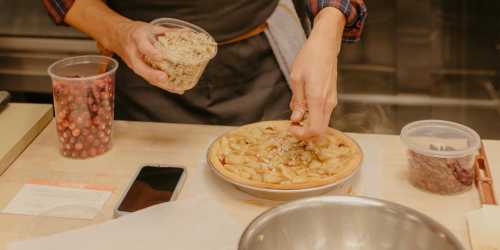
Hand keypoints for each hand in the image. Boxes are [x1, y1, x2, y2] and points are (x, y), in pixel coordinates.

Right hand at [111, 21, 173, 89]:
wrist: (118, 36)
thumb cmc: (137, 32)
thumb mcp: (150, 27)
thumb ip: (168, 31)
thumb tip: (187, 32)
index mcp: (137, 38)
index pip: (142, 46)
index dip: (151, 52)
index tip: (160, 56)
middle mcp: (133, 53)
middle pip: (140, 67)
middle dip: (152, 74)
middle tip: (164, 78)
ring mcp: (134, 64)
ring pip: (145, 76)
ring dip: (159, 83)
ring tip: (175, 87)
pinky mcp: (137, 71)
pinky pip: (148, 79)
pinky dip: (161, 85)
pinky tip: (174, 88)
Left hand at [289, 7, 344, 139]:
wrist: (325, 46)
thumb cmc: (310, 58)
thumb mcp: (296, 79)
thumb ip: (297, 102)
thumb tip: (296, 119)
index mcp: (318, 99)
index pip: (315, 129)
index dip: (302, 134)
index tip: (291, 127)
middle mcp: (328, 103)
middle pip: (321, 131)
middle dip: (305, 133)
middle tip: (293, 125)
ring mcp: (331, 101)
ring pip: (322, 123)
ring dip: (308, 124)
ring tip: (296, 111)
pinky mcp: (331, 98)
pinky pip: (322, 114)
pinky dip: (312, 116)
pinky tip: (302, 105)